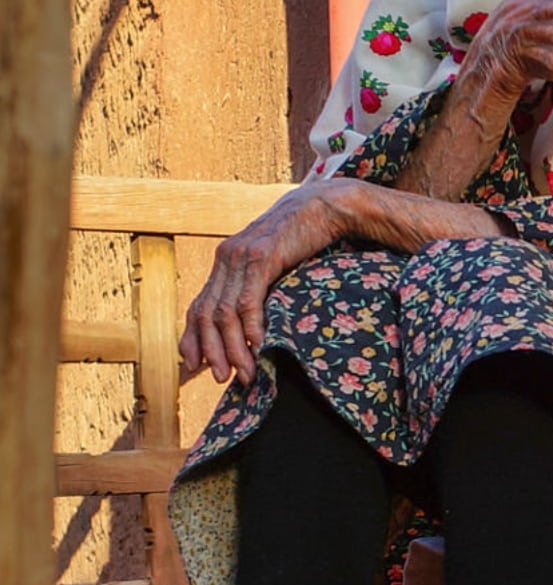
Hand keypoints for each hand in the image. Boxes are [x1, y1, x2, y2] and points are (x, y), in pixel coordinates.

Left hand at [181, 184, 352, 381]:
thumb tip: (256, 317)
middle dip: (212, 351)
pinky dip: (252, 327)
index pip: (198, 306)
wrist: (326, 206)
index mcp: (225, 261)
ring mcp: (241, 256)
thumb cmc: (306, 237)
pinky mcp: (263, 256)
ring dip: (234, 348)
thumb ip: (259, 284)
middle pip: (205, 314)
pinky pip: (249, 299)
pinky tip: (260, 346)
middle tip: (223, 378)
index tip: (195, 367)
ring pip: (225, 312)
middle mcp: (225, 258)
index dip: (193, 338)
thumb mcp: (275, 262)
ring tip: (247, 373)